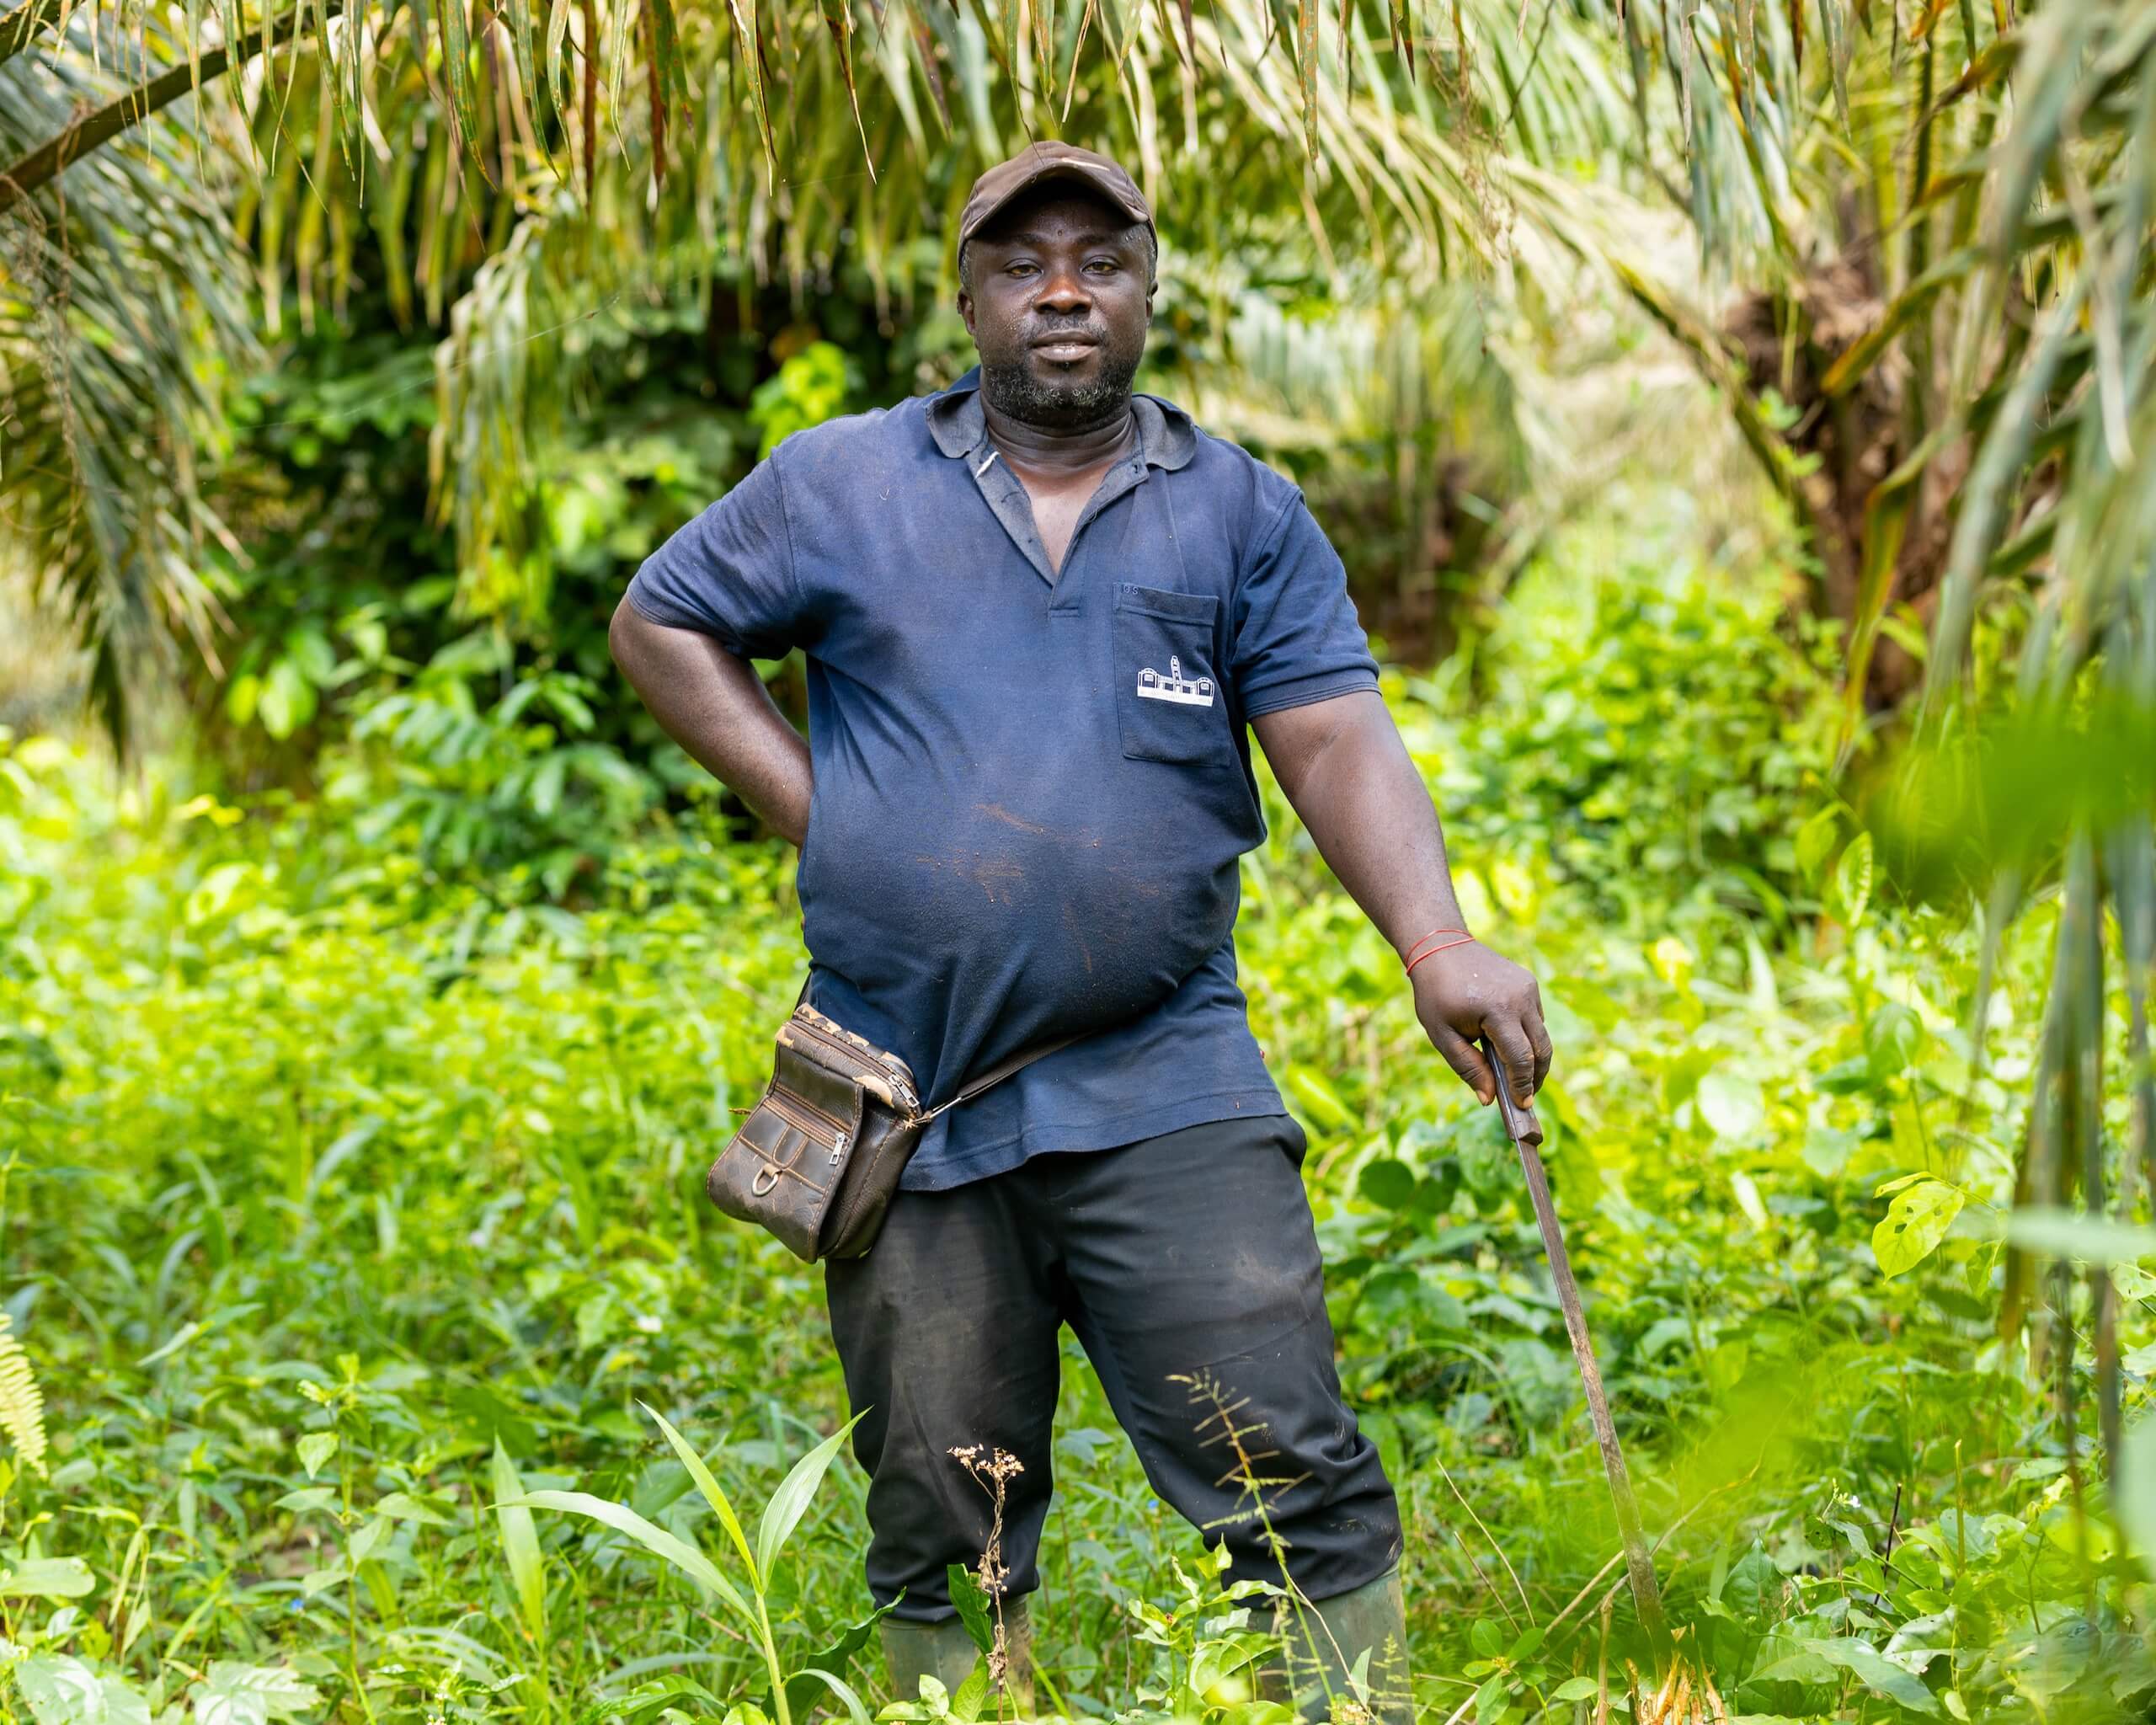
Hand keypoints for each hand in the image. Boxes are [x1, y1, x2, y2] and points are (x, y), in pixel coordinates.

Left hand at [1410, 940, 1552, 1107]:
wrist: (1440, 947)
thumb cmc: (1436, 993)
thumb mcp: (1442, 1035)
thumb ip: (1467, 1067)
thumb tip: (1489, 1099)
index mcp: (1498, 1010)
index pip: (1521, 1058)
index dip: (1523, 1085)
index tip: (1522, 1106)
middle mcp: (1521, 997)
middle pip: (1541, 1049)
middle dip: (1535, 1077)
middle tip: (1524, 1098)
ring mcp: (1528, 987)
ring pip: (1541, 1034)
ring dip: (1533, 1058)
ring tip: (1517, 1077)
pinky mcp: (1529, 983)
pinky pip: (1534, 1018)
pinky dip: (1527, 1037)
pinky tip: (1509, 1046)